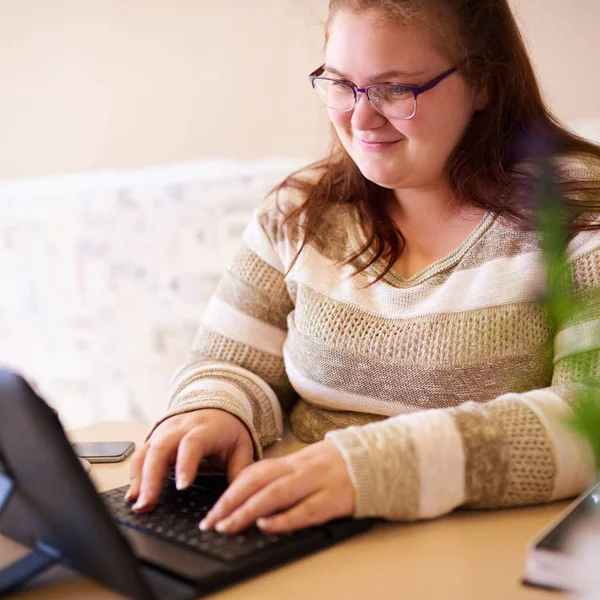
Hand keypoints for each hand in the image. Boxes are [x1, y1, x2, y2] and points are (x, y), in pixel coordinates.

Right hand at [125, 409, 253, 512]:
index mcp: (204, 429)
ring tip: (139, 505)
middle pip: (161, 448)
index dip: (186, 464)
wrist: (216, 407)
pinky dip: (135, 475)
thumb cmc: (227, 430)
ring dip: (139, 479)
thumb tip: (239, 497)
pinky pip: (140, 455)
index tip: (182, 487)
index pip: (192, 443)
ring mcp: (164, 431)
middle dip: (152, 478)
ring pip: (146, 452)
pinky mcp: (154, 438)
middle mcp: (180, 427)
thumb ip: (240, 470)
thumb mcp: (241, 446)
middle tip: (148, 504)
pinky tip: (133, 495)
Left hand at [199, 439, 354, 534]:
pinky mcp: (333, 499)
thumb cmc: (336, 465)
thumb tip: (250, 494)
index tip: (212, 511)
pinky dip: (284, 518)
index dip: (229, 491)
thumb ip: (282, 477)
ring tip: (228, 526)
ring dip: (248, 511)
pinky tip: (267, 525)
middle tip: (211, 523)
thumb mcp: (306, 464)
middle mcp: (299, 470)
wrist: (374, 459)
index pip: (253, 473)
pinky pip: (305, 510)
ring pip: (276, 494)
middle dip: (230, 503)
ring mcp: (316, 483)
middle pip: (258, 482)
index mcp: (292, 462)